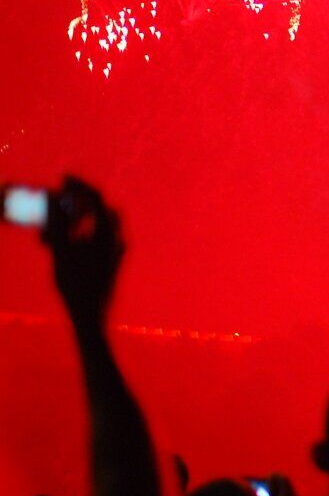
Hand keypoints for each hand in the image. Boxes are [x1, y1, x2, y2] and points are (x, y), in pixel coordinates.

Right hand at [44, 177, 123, 323]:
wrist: (90, 316)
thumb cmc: (75, 285)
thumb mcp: (59, 250)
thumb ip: (56, 221)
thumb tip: (50, 195)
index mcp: (108, 233)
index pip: (96, 198)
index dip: (79, 185)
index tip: (62, 178)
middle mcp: (116, 239)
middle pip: (97, 211)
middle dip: (74, 205)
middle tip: (54, 203)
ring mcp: (114, 251)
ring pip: (94, 227)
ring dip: (71, 225)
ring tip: (45, 236)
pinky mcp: (109, 262)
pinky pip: (92, 241)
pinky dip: (75, 238)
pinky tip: (54, 247)